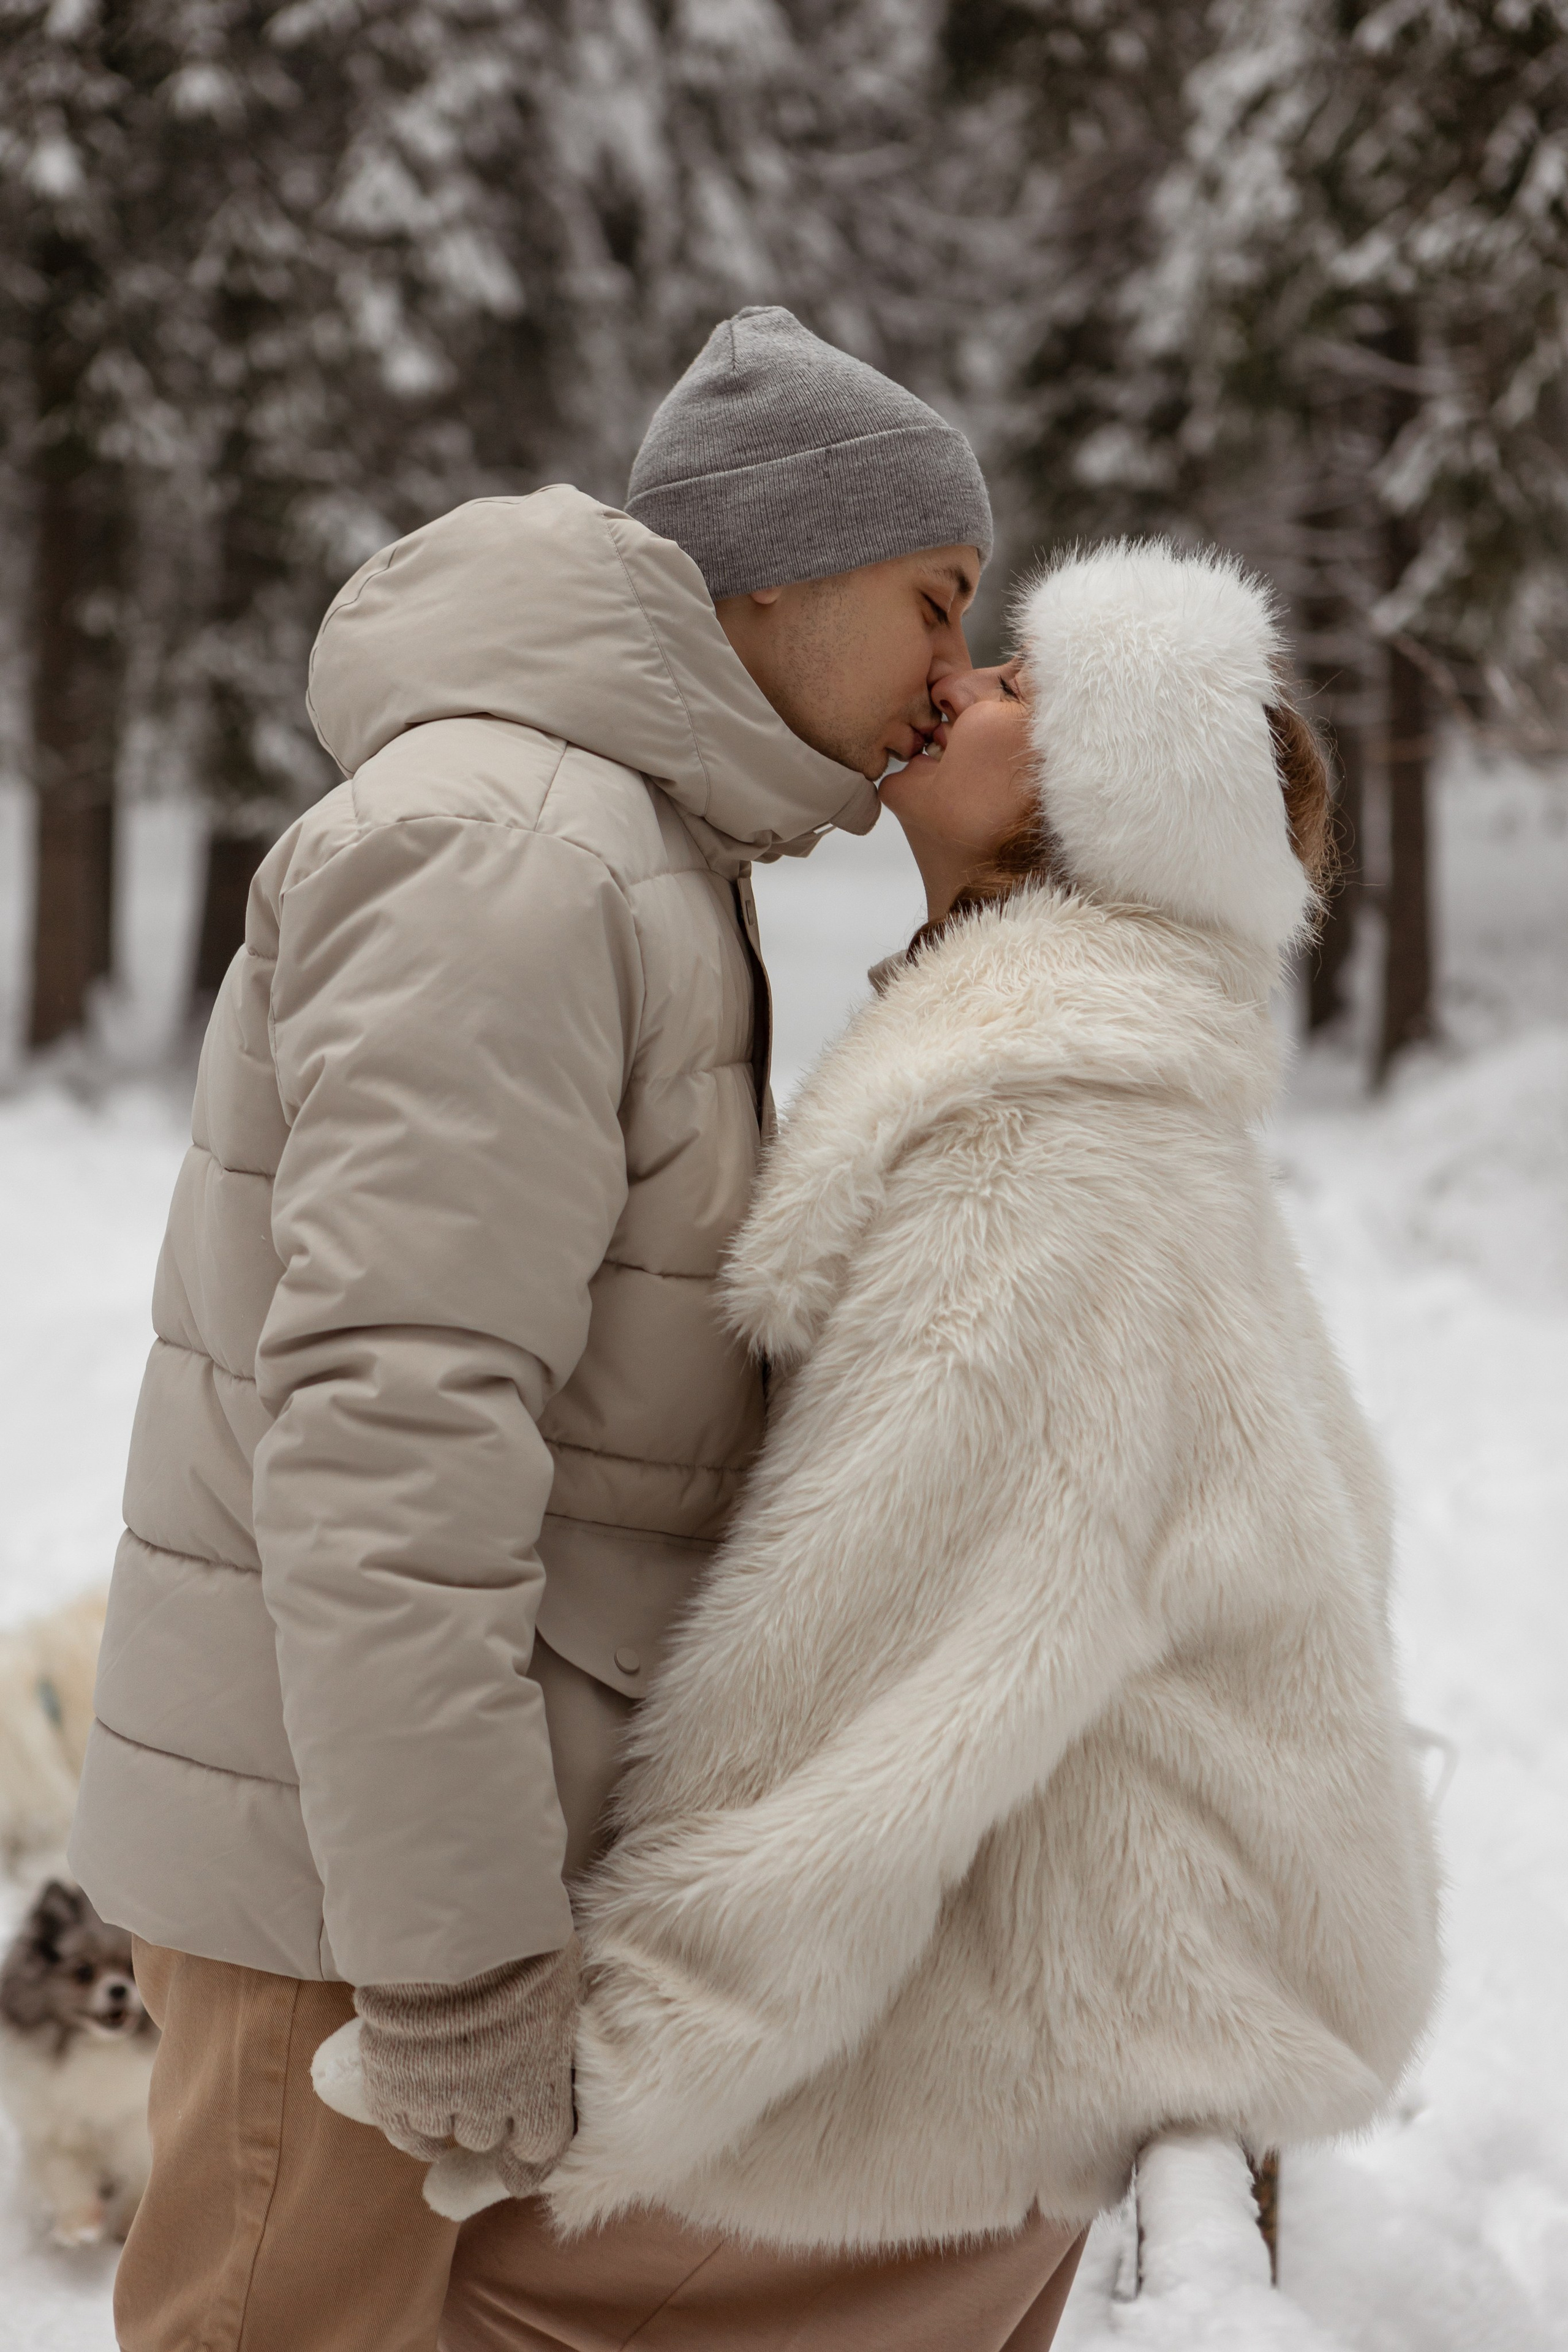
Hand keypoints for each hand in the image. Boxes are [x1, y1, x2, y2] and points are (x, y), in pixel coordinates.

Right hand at [355, 1938, 578, 2195]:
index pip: (540, 2149)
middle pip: (485, 2137)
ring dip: (444, 2113)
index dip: (531, 2154)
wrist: (452, 1929)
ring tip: (442, 2086)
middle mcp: (489, 2106)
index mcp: (539, 2086)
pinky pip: (401, 2130)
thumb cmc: (522, 1945)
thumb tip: (557, 2013)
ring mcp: (436, 2100)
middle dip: (485, 2115)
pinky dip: (408, 2128)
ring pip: (440, 2133)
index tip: (523, 2159)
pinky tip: (413, 2114)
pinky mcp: (392, 2088)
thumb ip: (554, 2017)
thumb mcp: (559, 1983)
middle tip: (480, 2086)